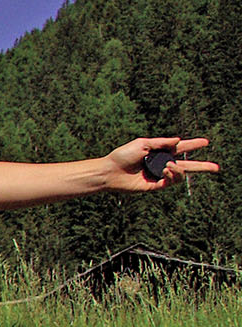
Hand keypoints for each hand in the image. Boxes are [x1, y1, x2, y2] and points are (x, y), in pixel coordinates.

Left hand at [102, 136, 216, 191]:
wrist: (110, 171)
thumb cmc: (122, 156)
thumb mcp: (142, 144)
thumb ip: (161, 142)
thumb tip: (178, 140)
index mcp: (160, 152)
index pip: (181, 148)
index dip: (193, 145)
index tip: (205, 142)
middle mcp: (162, 164)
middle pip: (187, 165)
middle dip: (202, 166)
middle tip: (216, 168)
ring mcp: (159, 176)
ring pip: (180, 175)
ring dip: (179, 170)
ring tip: (169, 166)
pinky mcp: (154, 186)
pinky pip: (170, 182)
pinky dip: (172, 175)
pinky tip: (166, 169)